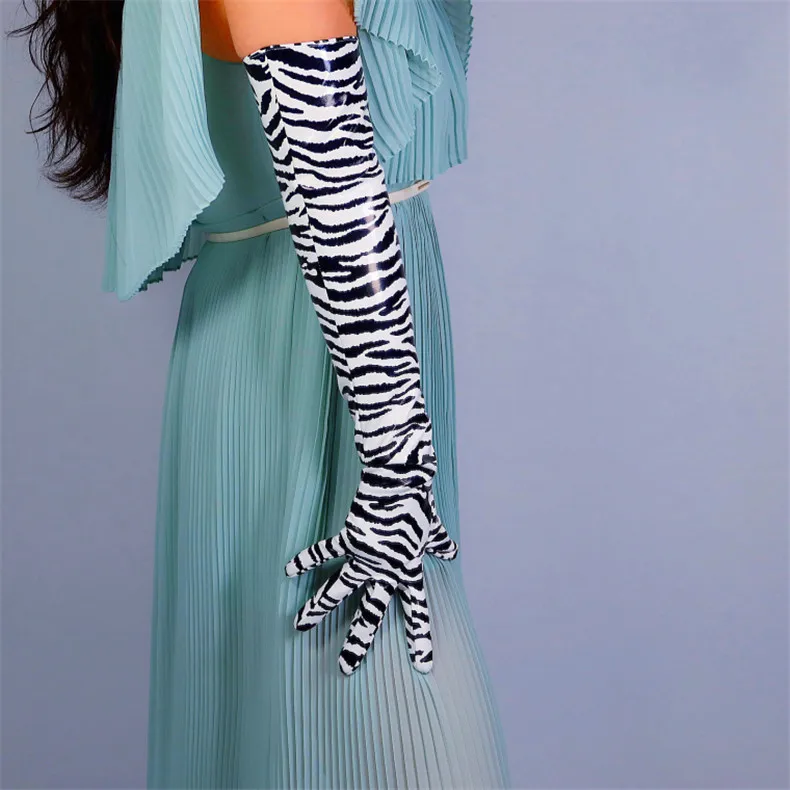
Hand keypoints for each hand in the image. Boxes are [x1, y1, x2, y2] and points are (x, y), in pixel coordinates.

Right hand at [284, 469, 458, 675]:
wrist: (400, 479)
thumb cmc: (420, 501)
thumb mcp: (434, 528)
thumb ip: (440, 543)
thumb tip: (451, 552)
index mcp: (408, 569)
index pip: (416, 610)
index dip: (420, 638)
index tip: (422, 665)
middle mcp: (386, 569)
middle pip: (370, 612)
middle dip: (358, 641)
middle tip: (345, 668)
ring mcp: (365, 556)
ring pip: (338, 589)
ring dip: (318, 608)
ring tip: (299, 626)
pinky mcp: (349, 538)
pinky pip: (325, 552)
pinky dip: (307, 559)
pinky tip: (288, 570)